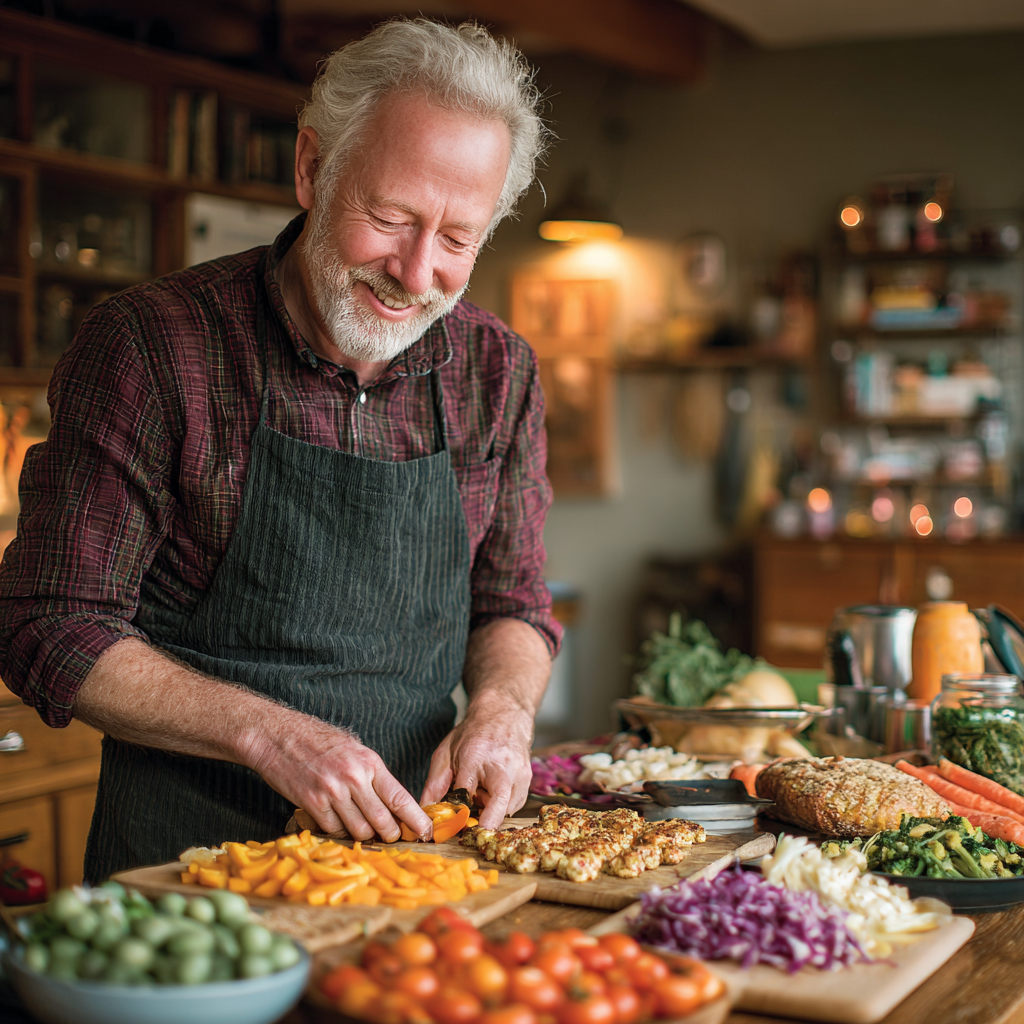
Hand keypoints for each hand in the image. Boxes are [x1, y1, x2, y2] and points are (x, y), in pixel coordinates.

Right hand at [247, 713, 432, 842]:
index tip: (426, 832)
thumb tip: (390, 801)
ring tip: (365, 831)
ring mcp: (332, 793)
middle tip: (393, 838)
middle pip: (383, 822)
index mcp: (369, 763)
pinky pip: (334, 830)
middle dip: (392, 835)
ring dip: (365, 837)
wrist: (277, 736)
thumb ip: (371, 774)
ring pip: (360, 831)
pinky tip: (339, 824)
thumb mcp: (354, 748)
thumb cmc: (317, 739)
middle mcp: (354, 778)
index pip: (400, 798)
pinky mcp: (312, 804)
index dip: (416, 820)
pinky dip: (339, 832)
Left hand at [421, 698, 533, 827]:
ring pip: (506, 809)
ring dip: (491, 811)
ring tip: (480, 795)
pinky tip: (492, 791)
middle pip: (497, 804)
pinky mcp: (527, 779)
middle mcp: (501, 765)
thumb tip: (427, 814)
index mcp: (475, 757)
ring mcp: (518, 772)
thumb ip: (435, 784)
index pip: (465, 793)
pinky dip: (501, 805)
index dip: (457, 814)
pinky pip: (513, 804)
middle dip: (485, 822)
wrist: (503, 715)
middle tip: (470, 829)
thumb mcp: (446, 753)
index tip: (450, 829)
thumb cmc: (472, 734)